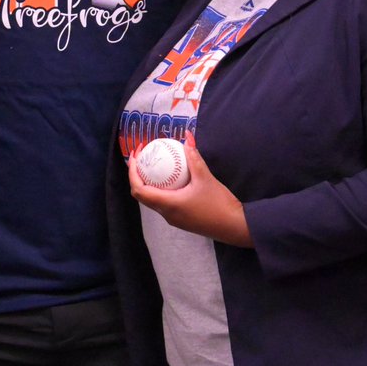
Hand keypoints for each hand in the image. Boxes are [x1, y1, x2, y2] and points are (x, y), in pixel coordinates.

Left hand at [128, 134, 251, 246]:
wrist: (234, 227)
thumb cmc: (219, 204)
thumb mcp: (206, 178)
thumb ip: (194, 158)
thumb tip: (187, 138)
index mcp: (168, 204)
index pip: (139, 189)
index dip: (132, 172)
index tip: (136, 155)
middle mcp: (166, 214)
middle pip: (142, 195)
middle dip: (137, 175)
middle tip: (143, 157)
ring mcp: (173, 218)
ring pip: (153, 200)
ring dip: (148, 183)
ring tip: (155, 165)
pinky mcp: (181, 219)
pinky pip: (164, 203)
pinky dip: (161, 189)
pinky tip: (172, 178)